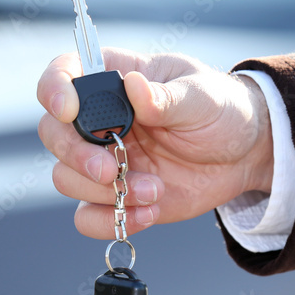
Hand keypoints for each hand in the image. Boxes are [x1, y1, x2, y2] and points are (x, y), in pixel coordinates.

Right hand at [36, 47, 273, 238]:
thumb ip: (167, 97)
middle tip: (111, 171)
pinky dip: (110, 221)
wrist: (242, 155)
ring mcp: (102, 159)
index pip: (64, 72)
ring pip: (66, 178)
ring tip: (154, 191)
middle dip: (76, 156)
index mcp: (114, 78)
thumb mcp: (203, 97)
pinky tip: (149, 212)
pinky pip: (87, 217)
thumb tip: (134, 87)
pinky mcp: (113, 196)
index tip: (68, 111)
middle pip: (53, 133)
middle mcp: (98, 119)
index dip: (54, 89)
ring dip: (104, 193)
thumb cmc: (221, 110)